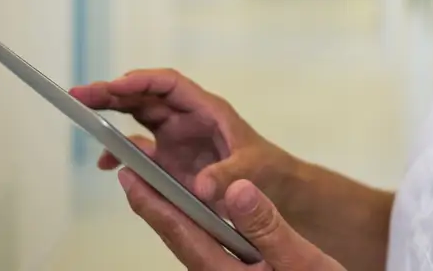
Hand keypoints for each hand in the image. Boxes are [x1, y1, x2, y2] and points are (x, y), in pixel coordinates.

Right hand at [69, 69, 299, 219]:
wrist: (274, 188)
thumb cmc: (268, 168)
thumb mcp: (253, 168)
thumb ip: (230, 174)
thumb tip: (204, 186)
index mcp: (207, 109)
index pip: (169, 85)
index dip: (142, 81)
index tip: (116, 86)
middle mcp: (187, 117)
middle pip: (145, 95)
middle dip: (113, 92)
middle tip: (80, 94)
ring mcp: (176, 137)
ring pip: (137, 116)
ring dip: (110, 114)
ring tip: (82, 114)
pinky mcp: (170, 159)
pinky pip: (139, 148)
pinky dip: (120, 152)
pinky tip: (106, 163)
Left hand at [119, 170, 343, 269]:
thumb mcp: (301, 261)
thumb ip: (268, 227)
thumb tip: (236, 187)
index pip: (181, 231)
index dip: (153, 202)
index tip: (130, 175)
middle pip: (179, 237)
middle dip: (155, 204)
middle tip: (133, 170)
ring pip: (191, 243)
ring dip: (173, 213)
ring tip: (157, 185)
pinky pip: (207, 248)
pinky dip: (195, 225)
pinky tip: (198, 213)